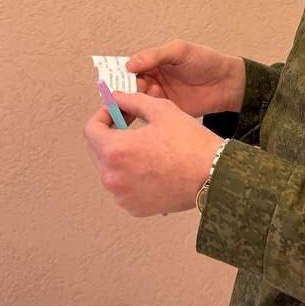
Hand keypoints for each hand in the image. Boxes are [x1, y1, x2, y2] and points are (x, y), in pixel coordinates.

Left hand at [83, 91, 223, 215]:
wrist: (213, 175)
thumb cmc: (190, 143)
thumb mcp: (161, 110)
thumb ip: (132, 101)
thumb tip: (116, 98)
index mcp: (115, 150)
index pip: (90, 130)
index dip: (102, 115)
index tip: (116, 112)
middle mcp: (112, 177)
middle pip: (97, 151)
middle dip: (110, 135)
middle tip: (130, 126)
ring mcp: (122, 196)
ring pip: (110, 170)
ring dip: (120, 156)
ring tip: (145, 147)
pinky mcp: (134, 208)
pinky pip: (123, 187)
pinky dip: (130, 176)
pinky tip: (151, 166)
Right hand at [126, 39, 244, 117]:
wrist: (226, 83)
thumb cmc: (205, 61)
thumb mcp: (180, 51)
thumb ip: (155, 55)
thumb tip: (129, 64)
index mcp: (152, 61)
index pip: (129, 67)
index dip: (119, 74)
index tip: (111, 81)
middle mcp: (152, 78)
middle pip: (129, 86)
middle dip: (124, 90)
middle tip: (122, 96)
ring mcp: (158, 96)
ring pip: (137, 101)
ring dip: (133, 103)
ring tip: (133, 105)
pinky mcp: (166, 110)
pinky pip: (149, 113)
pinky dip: (143, 114)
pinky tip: (144, 114)